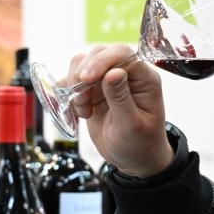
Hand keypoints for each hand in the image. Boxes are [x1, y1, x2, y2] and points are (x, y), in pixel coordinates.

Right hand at [69, 44, 173, 178]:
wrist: (133, 160)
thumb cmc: (140, 145)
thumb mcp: (131, 126)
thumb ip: (121, 98)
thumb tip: (113, 72)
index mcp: (144, 78)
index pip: (122, 53)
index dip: (101, 61)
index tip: (85, 79)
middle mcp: (127, 74)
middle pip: (99, 53)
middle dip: (83, 74)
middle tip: (81, 100)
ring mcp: (108, 80)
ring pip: (83, 63)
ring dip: (75, 85)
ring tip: (83, 110)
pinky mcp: (93, 90)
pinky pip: (74, 80)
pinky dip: (69, 94)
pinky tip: (79, 112)